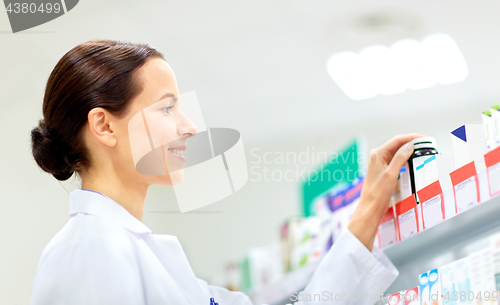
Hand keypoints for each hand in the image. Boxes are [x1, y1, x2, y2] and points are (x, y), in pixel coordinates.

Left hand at [347, 133, 424, 250]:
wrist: (370, 208)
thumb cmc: (377, 193)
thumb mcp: (391, 174)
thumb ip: (400, 158)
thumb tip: (410, 146)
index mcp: (377, 154)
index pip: (397, 140)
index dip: (411, 137)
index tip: (424, 138)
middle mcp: (378, 157)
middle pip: (398, 145)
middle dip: (412, 143)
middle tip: (427, 144)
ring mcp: (380, 164)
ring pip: (398, 153)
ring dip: (410, 152)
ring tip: (423, 151)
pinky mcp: (384, 171)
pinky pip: (397, 162)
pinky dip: (406, 160)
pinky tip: (414, 162)